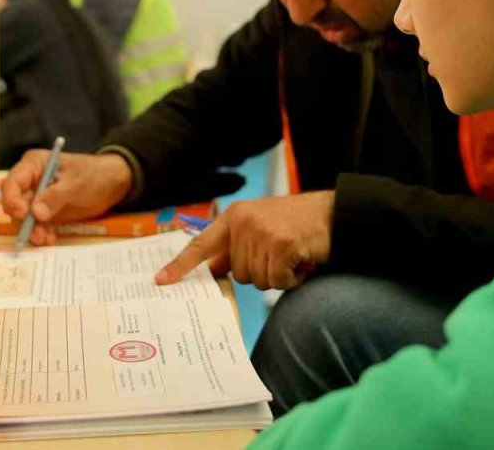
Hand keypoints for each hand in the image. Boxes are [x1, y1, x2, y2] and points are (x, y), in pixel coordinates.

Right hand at [0, 150, 133, 246]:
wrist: (112, 184)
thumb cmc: (94, 175)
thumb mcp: (76, 183)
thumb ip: (55, 196)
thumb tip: (36, 212)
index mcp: (34, 165)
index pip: (13, 182)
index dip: (12, 198)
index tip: (22, 214)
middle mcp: (30, 181)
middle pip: (14, 202)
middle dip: (23, 220)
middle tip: (36, 234)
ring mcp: (37, 197)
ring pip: (23, 218)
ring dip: (32, 230)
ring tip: (45, 239)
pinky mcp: (45, 212)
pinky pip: (36, 225)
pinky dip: (41, 233)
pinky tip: (50, 239)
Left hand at [155, 192, 333, 290]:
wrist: (332, 213)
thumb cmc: (295, 223)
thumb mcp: (259, 226)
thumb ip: (237, 246)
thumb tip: (215, 270)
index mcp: (234, 217)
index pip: (201, 244)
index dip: (181, 265)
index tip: (161, 281)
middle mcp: (244, 222)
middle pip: (238, 273)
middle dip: (260, 272)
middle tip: (279, 255)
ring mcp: (263, 232)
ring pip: (257, 280)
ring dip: (277, 276)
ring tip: (292, 256)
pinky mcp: (282, 245)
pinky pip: (278, 281)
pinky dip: (292, 279)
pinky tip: (301, 261)